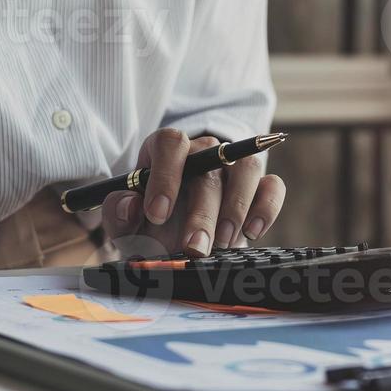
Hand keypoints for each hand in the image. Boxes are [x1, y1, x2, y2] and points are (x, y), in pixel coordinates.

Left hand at [101, 129, 286, 256]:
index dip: (165, 176)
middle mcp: (203, 152)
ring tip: (223, 242)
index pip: (171, 143)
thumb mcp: (125, 224)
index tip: (158, 214)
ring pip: (246, 168)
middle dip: (202, 211)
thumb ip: (118, 213)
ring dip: (236, 207)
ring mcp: (234, 167)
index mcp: (166, 151)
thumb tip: (130, 204)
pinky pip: (272, 186)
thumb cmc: (149, 225)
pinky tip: (252, 233)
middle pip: (210, 166)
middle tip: (193, 247)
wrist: (175, 237)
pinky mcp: (259, 187)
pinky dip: (266, 207)